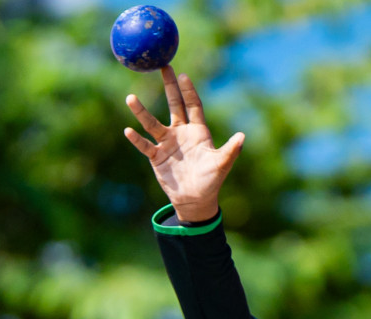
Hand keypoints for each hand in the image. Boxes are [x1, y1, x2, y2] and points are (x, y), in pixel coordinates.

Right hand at [124, 66, 244, 222]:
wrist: (196, 199)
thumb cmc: (211, 181)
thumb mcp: (221, 165)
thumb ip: (230, 150)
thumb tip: (242, 136)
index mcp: (198, 131)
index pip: (192, 105)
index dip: (188, 90)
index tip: (183, 74)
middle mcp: (181, 133)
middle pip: (174, 105)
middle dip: (169, 86)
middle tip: (162, 65)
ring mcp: (167, 144)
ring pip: (152, 123)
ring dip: (141, 112)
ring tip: (130, 97)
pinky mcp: (157, 157)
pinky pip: (145, 146)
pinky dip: (137, 140)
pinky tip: (128, 131)